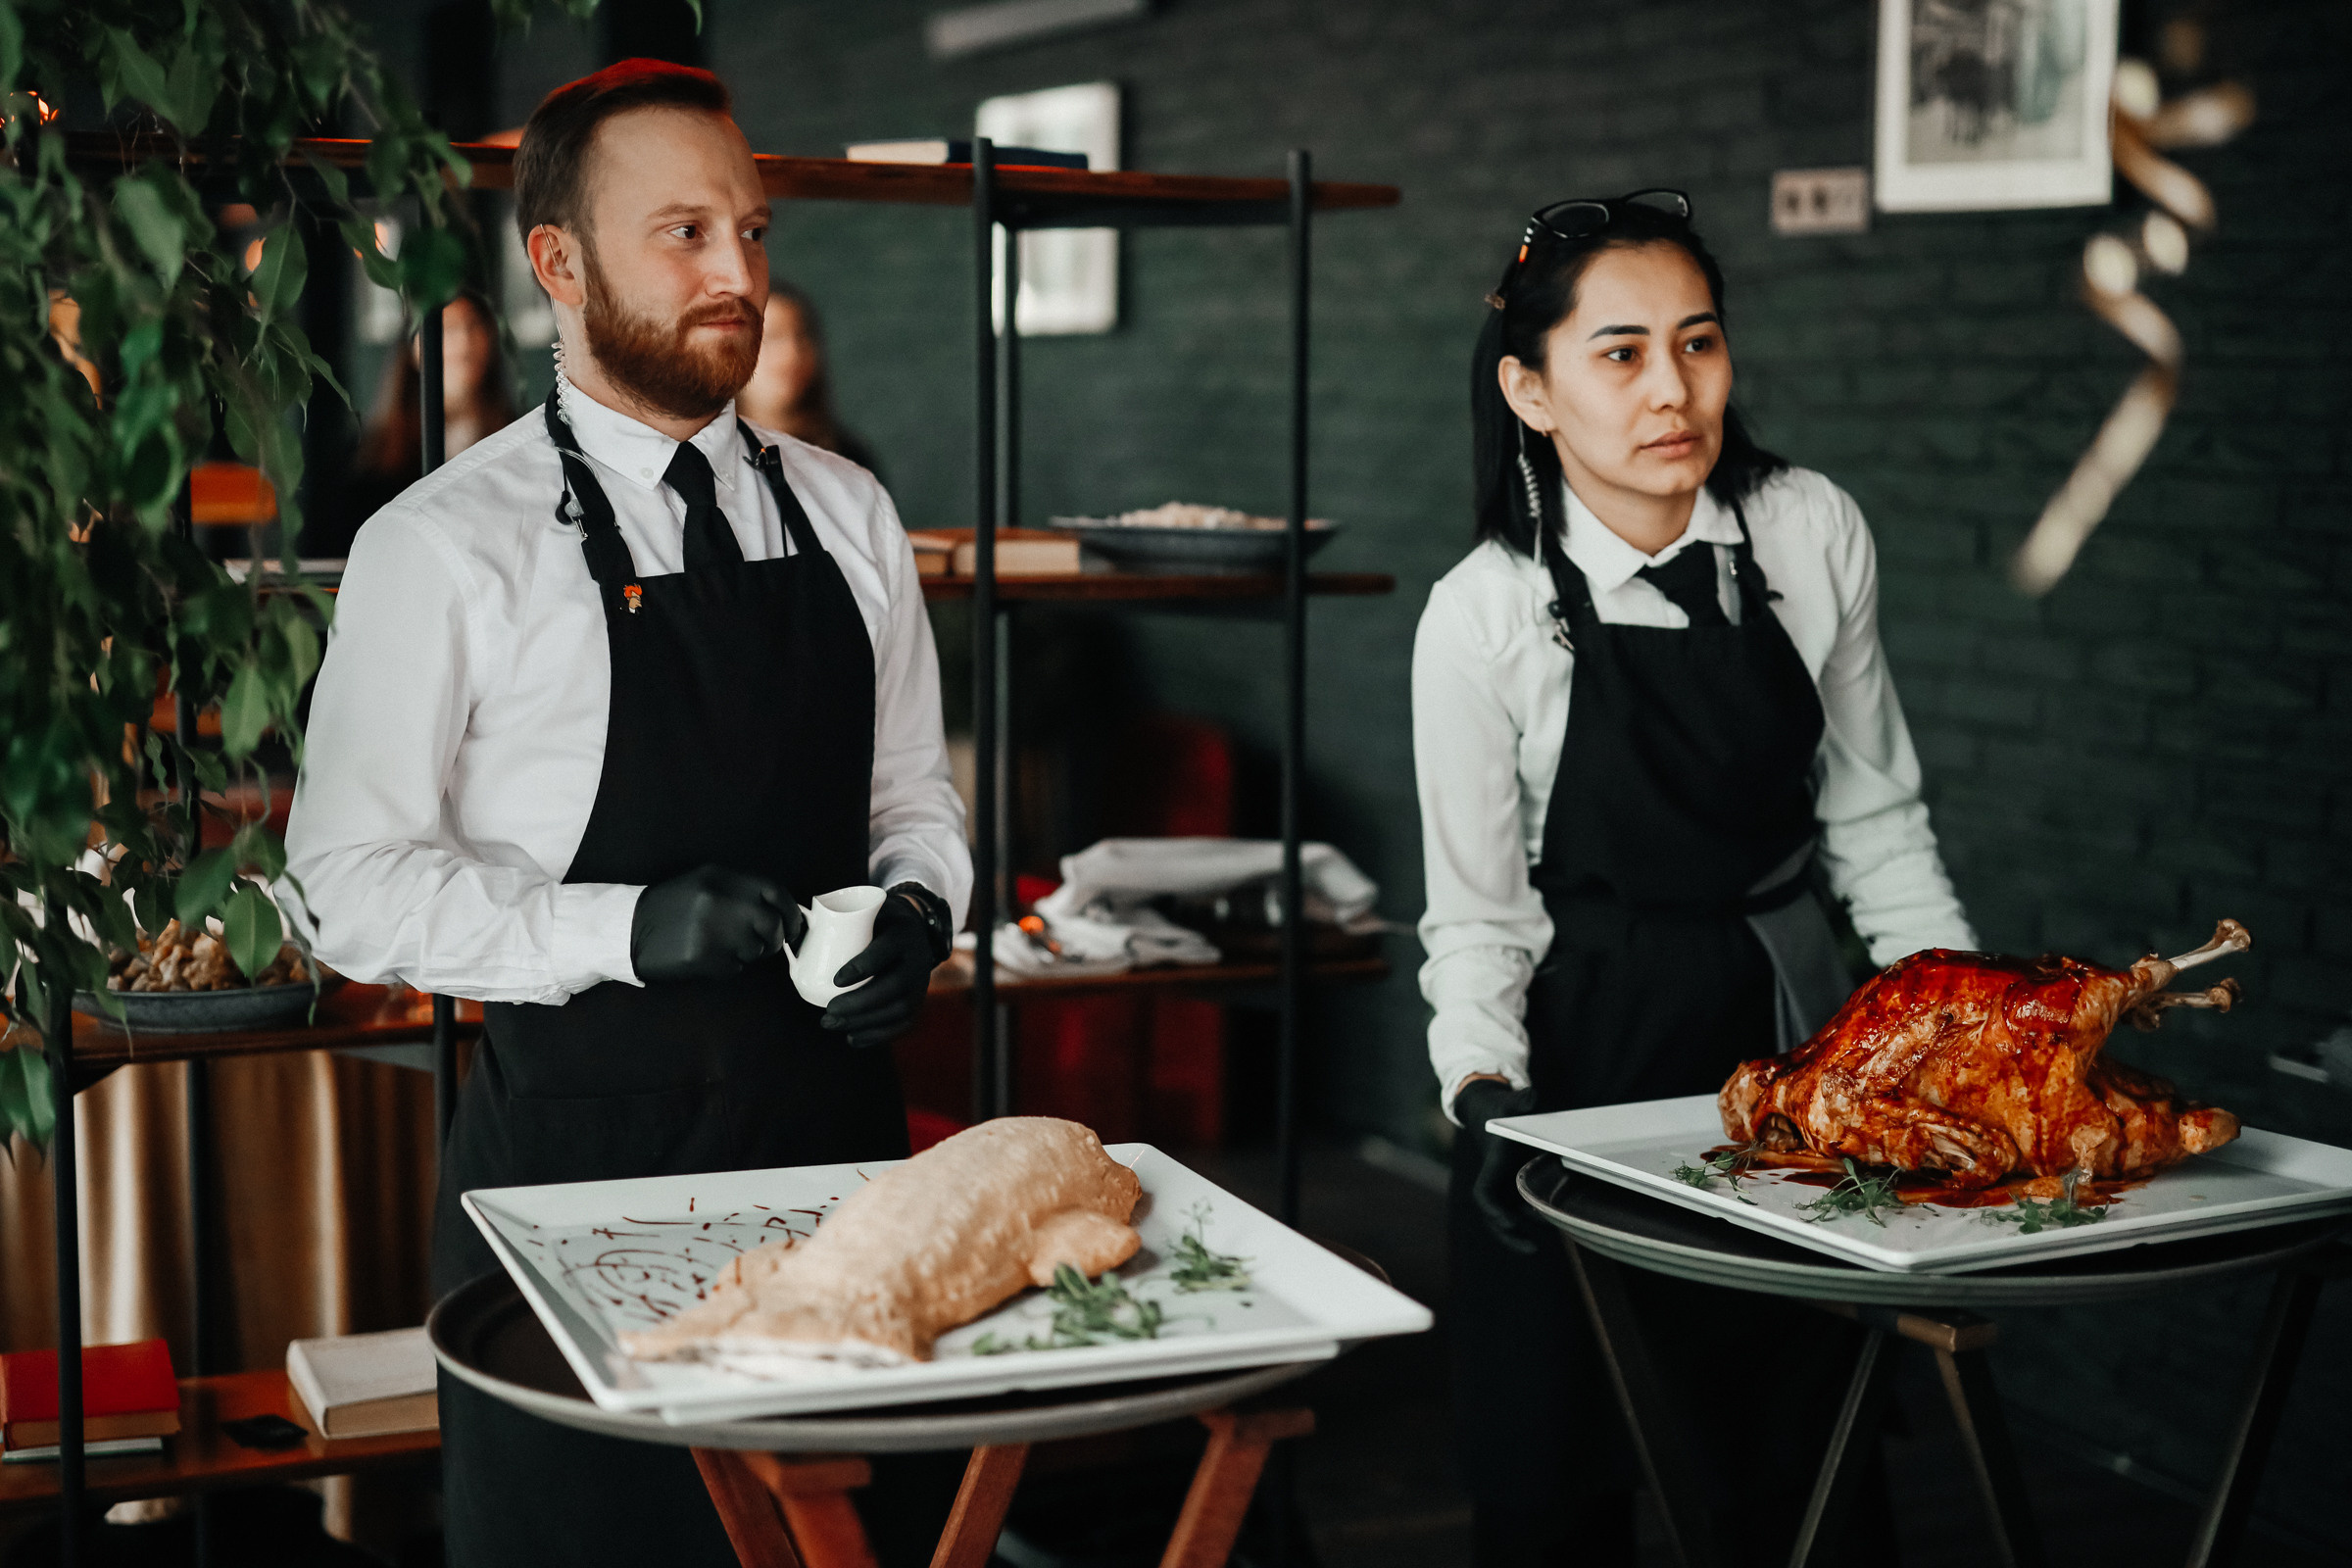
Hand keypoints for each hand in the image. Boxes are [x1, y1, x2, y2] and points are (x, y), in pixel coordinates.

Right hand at [630, 866, 796, 982]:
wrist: (627, 930)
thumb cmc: (670, 907)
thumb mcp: (703, 883)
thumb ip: (740, 891)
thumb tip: (781, 909)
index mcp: (722, 878)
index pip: (775, 892)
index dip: (791, 911)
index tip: (794, 925)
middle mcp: (721, 900)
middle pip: (772, 924)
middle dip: (776, 938)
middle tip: (768, 944)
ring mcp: (713, 930)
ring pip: (757, 949)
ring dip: (751, 953)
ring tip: (727, 948)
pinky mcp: (704, 958)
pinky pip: (735, 967)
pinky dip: (730, 966)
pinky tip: (710, 958)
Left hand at [821, 891, 942, 1049]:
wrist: (914, 929)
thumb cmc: (877, 921)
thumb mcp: (864, 913)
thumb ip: (833, 922)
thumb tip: (790, 938)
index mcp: (903, 932)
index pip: (886, 951)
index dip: (863, 967)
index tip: (835, 980)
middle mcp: (918, 958)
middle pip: (893, 986)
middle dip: (859, 1003)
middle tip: (828, 1011)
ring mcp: (921, 982)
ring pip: (899, 1009)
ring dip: (864, 1022)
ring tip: (832, 1023)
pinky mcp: (919, 1001)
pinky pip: (903, 1023)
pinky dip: (877, 1035)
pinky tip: (852, 1038)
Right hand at [1455, 1077, 1543, 1254]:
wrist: (1489, 1112)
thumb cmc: (1498, 1109)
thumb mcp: (1508, 1102)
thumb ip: (1520, 1100)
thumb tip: (1532, 1095)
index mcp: (1490, 1165)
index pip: (1484, 1195)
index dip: (1494, 1211)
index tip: (1508, 1222)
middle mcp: (1495, 1180)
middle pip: (1496, 1216)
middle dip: (1510, 1235)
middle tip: (1532, 1250)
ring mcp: (1504, 1185)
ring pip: (1512, 1215)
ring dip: (1529, 1228)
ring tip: (1556, 1231)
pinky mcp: (1515, 1185)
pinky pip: (1523, 1207)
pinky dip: (1537, 1217)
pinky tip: (1558, 1220)